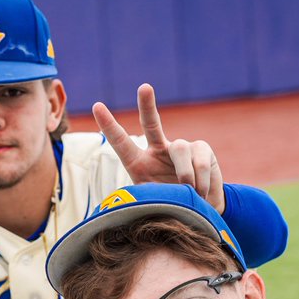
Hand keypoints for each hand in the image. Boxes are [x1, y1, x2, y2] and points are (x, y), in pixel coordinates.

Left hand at [93, 84, 224, 212]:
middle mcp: (158, 149)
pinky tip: (201, 192)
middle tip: (144, 87)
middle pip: (151, 123)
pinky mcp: (201, 149)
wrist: (201, 211)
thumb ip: (148, 198)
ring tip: (189, 193)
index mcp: (139, 163)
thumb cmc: (171, 206)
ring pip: (180, 149)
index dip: (109, 125)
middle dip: (147, 105)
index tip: (96, 106)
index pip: (121, 142)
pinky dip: (201, 181)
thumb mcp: (153, 205)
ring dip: (185, 176)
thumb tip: (149, 197)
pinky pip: (200, 161)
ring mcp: (180, 147)